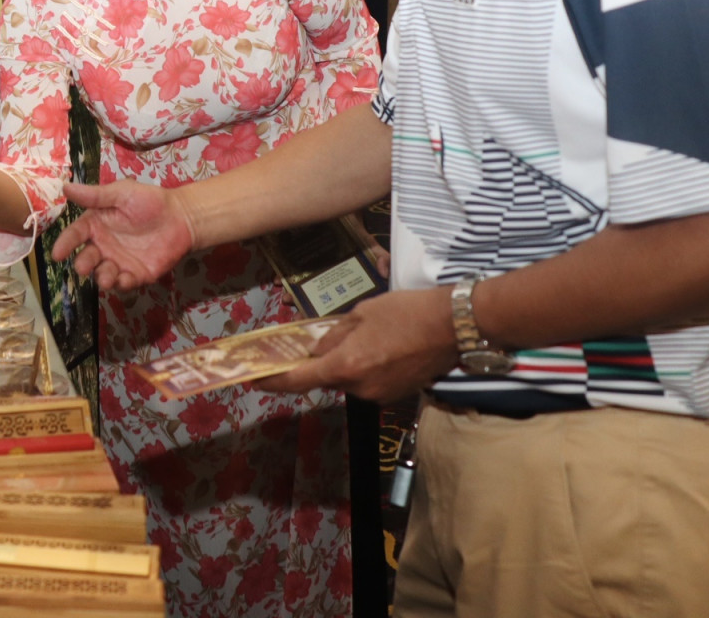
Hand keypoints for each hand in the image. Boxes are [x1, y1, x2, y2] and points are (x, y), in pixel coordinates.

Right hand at [48, 181, 192, 291]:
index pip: (75, 235)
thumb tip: (66, 187)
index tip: (57, 253)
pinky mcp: (136, 274)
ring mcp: (119, 262)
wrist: (181, 217)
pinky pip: (124, 283)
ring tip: (107, 276)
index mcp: (96, 224)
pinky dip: (122, 284)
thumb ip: (95, 195)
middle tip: (84, 266)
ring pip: (103, 274)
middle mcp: (103, 246)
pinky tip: (124, 279)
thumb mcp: (121, 193)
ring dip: (102, 277)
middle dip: (83, 264)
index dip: (65, 243)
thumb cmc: (149, 201)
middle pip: (86, 259)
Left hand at [254, 286, 459, 402]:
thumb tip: (316, 349)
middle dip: (320, 362)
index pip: (299, 380)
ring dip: (346, 363)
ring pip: (348, 380)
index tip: (254, 380)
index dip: (273, 381)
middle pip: (326, 378)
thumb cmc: (406, 311)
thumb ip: (334, 334)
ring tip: (365, 336)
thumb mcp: (362, 314)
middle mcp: (359, 387)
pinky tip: (379, 348)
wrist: (454, 326)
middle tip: (321, 342)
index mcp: (346, 365)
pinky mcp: (395, 395)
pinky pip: (367, 382)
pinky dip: (364, 368)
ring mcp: (378, 394)